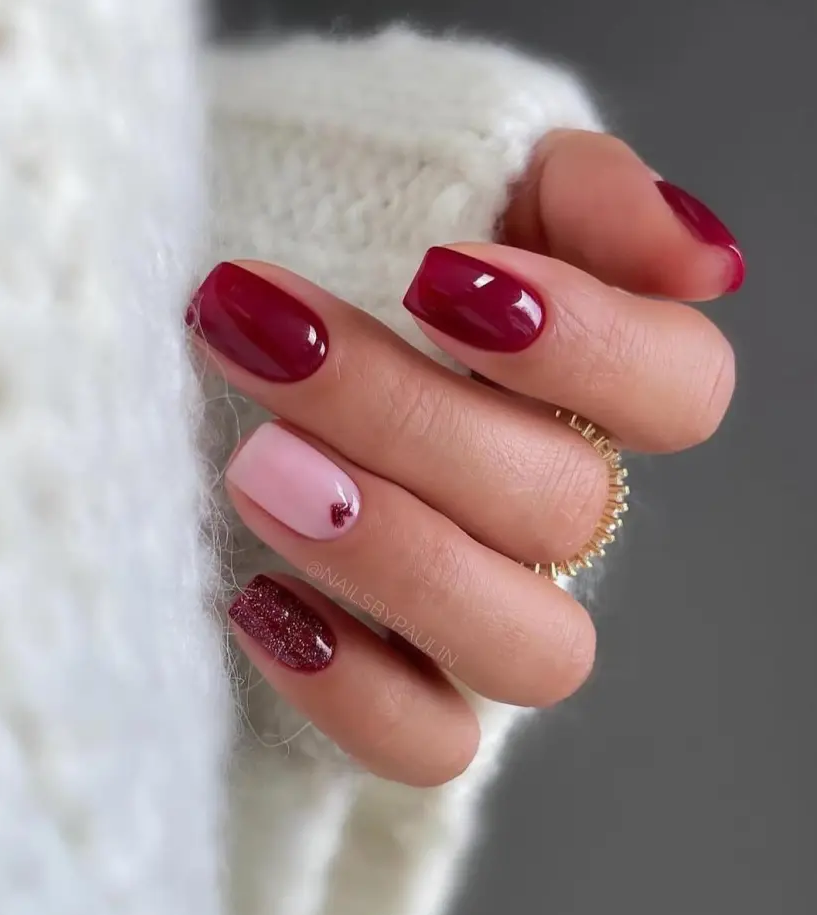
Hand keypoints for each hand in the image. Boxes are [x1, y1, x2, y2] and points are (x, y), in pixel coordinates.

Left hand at [188, 130, 738, 786]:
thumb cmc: (326, 228)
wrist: (212, 325)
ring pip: (527, 648)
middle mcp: (554, 513)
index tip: (437, 280)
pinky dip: (352, 688)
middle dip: (414, 421)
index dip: (588, 347)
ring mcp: (487, 615)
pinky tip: (257, 600)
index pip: (683, 392)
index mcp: (587, 387)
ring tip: (258, 471)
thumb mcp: (446, 168)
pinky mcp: (407, 692)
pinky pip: (430, 746)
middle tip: (274, 344)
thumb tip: (702, 257)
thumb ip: (578, 193)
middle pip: (568, 508)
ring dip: (397, 558)